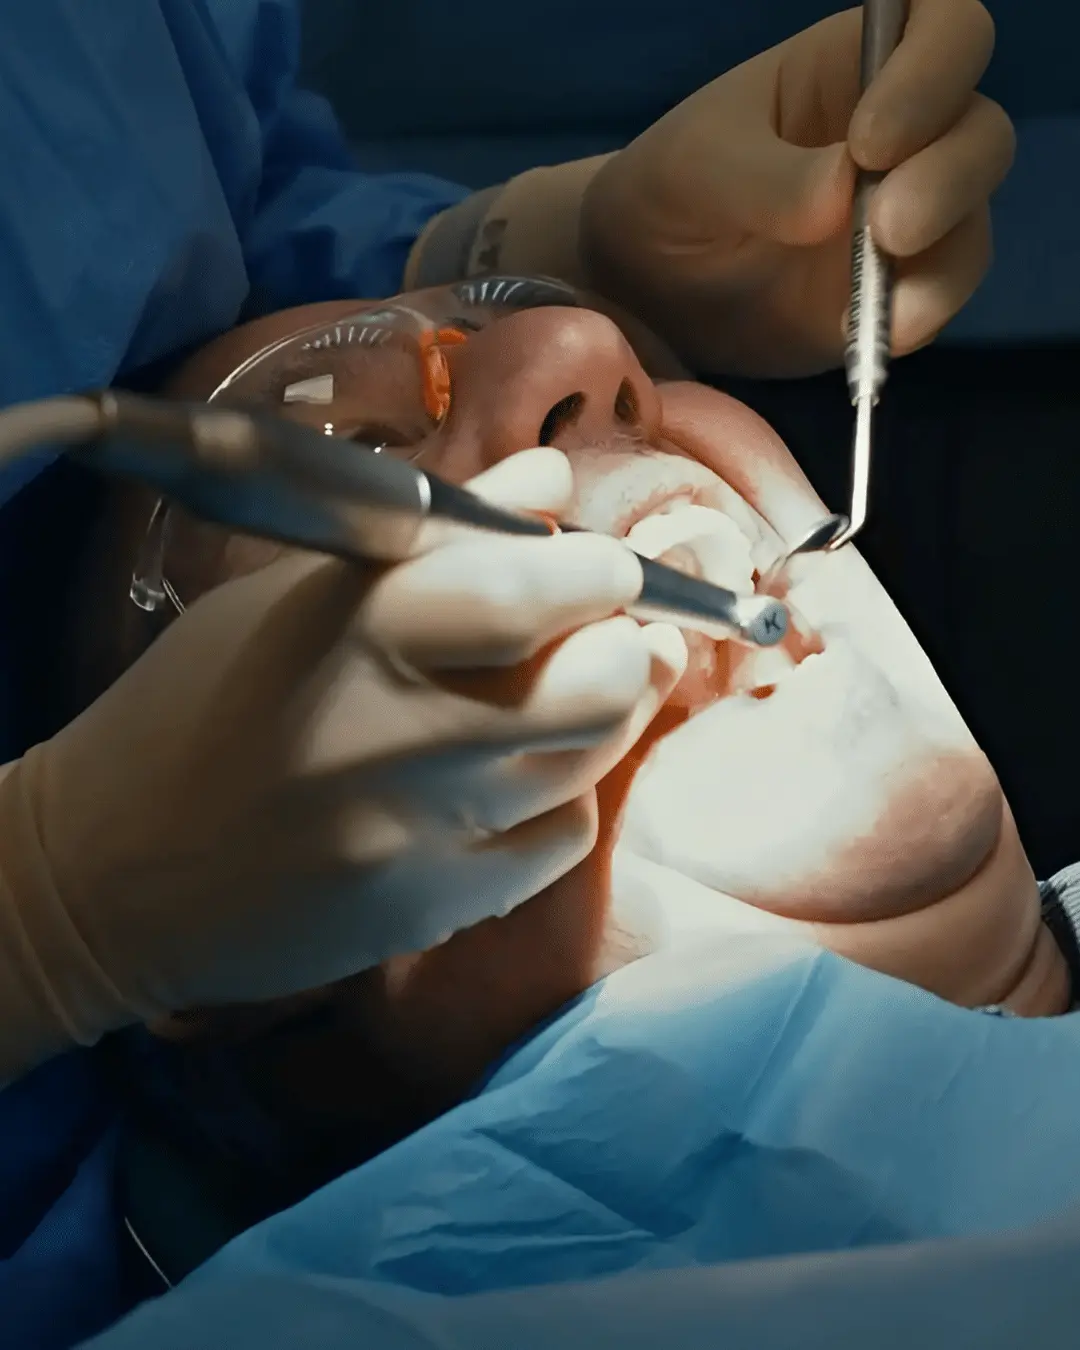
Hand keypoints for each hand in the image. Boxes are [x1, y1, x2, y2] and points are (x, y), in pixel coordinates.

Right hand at [0, 448, 685, 1072]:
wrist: (111, 872)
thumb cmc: (197, 709)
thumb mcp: (295, 598)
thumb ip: (436, 536)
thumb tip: (555, 484)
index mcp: (351, 629)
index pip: (525, 586)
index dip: (600, 572)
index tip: (611, 567)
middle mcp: (395, 732)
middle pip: (595, 683)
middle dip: (631, 646)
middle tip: (617, 630)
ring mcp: (418, 833)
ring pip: (590, 761)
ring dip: (609, 714)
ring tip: (579, 688)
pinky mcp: (430, 909)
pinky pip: (558, 842)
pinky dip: (562, 799)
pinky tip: (518, 781)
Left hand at [580, 0, 1014, 376]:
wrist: (649, 289)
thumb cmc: (670, 194)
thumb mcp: (697, 171)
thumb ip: (766, 179)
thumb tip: (840, 195)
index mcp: (854, 67)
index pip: (943, 29)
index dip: (932, 72)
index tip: (871, 140)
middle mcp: (904, 133)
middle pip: (980, 132)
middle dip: (948, 178)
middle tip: (885, 226)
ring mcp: (908, 214)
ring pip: (972, 219)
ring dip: (943, 257)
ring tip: (884, 300)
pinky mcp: (896, 290)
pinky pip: (940, 296)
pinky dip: (919, 316)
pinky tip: (878, 336)